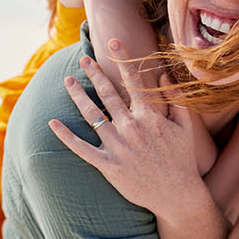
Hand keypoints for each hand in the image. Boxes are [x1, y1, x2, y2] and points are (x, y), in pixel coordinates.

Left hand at [49, 40, 202, 215]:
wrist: (177, 196)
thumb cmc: (182, 161)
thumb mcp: (185, 128)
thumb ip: (175, 100)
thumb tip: (163, 76)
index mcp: (149, 116)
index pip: (133, 81)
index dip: (122, 59)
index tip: (113, 42)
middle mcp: (131, 127)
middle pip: (107, 94)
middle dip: (94, 73)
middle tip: (83, 59)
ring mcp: (117, 146)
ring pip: (91, 115)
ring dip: (77, 96)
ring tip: (67, 81)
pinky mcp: (107, 165)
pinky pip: (81, 148)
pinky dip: (65, 135)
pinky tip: (53, 122)